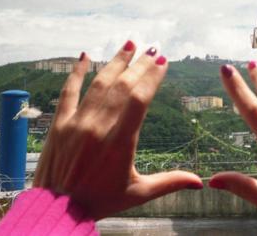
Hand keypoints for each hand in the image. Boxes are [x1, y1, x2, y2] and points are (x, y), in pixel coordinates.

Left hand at [33, 42, 202, 218]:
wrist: (56, 210)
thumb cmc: (99, 201)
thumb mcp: (138, 193)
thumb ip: (170, 182)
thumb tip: (200, 182)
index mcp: (120, 142)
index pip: (140, 100)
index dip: (152, 77)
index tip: (163, 62)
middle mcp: (99, 127)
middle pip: (123, 87)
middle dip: (140, 65)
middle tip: (153, 49)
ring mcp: (76, 123)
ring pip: (99, 85)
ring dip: (116, 62)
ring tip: (129, 44)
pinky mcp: (59, 124)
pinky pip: (68, 92)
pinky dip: (76, 72)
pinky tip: (85, 56)